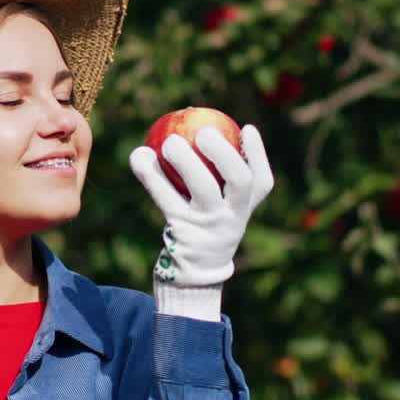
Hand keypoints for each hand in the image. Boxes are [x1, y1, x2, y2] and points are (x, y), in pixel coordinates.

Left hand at [128, 124, 272, 318]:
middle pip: (239, 181)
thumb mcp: (223, 207)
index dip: (257, 154)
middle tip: (204, 131)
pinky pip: (164, 197)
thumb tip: (203, 128)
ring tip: (169, 142)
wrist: (193, 271)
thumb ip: (221, 176)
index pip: (261, 181)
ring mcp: (207, 224)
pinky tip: (138, 155)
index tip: (246, 128)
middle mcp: (231, 217)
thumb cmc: (206, 224)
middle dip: (225, 153)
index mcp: (245, 208)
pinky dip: (150, 175)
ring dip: (186, 161)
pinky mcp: (180, 229)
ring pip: (203, 189)